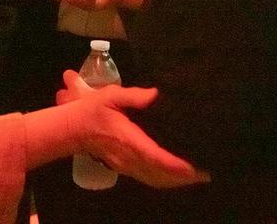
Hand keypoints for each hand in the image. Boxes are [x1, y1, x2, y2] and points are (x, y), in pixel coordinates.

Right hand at [62, 71, 209, 187]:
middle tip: (205, 174)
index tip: (192, 168)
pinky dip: (163, 180)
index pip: (154, 156)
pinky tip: (175, 177)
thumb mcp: (109, 96)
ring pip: (154, 179)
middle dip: (182, 176)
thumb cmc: (91, 111)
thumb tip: (154, 94)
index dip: (173, 165)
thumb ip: (133, 96)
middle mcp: (129, 158)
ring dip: (174, 181)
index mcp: (128, 139)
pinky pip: (148, 178)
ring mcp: (126, 166)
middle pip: (159, 173)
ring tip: (196, 177)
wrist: (71, 130)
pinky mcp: (125, 168)